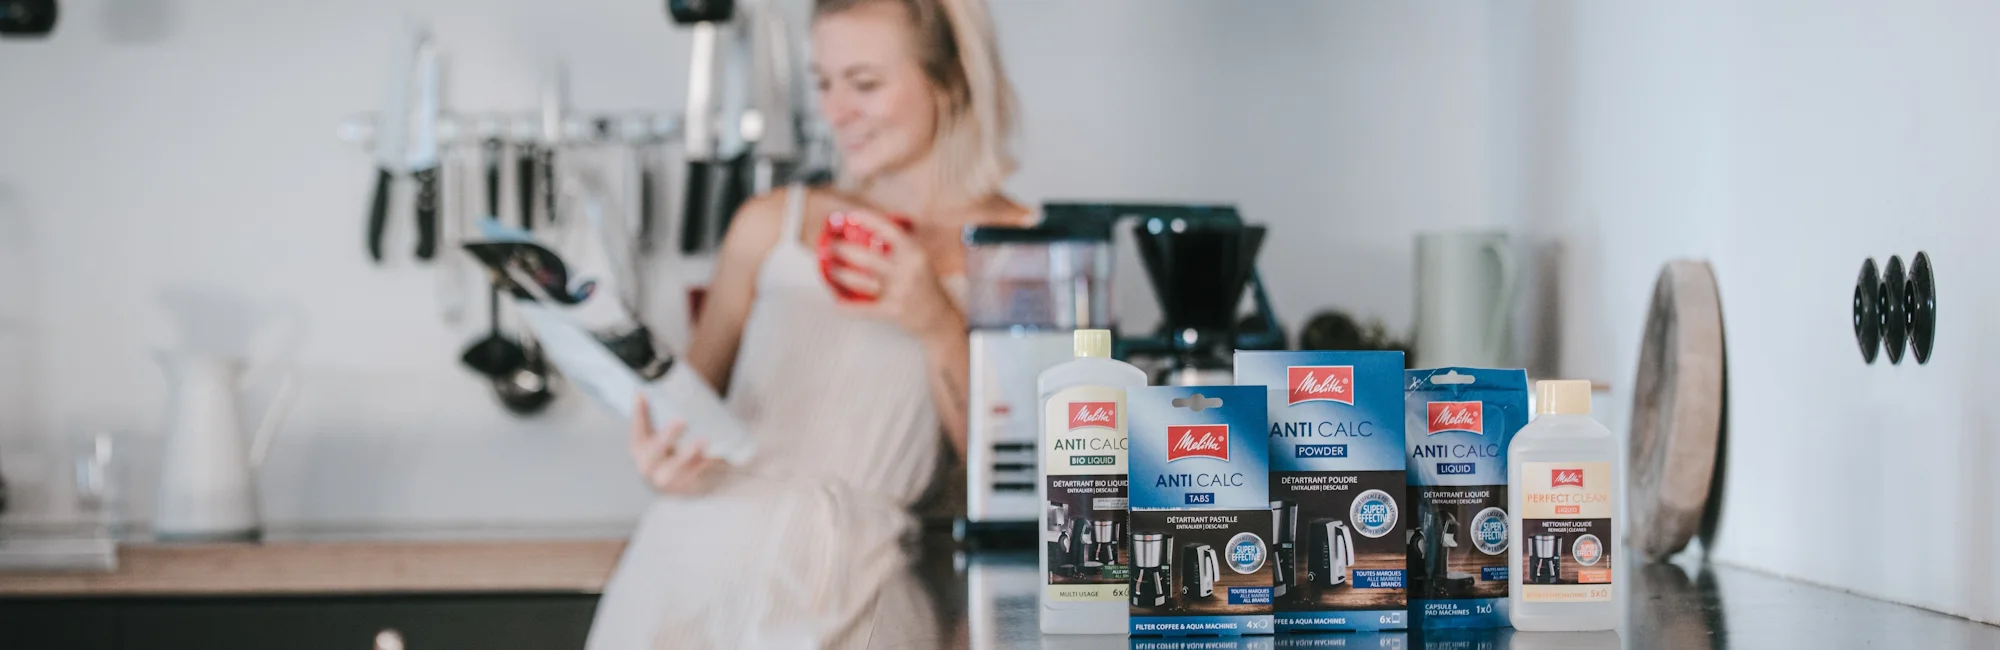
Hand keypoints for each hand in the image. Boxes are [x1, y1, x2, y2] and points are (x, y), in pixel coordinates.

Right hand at [628, 395, 721, 494]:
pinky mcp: (686, 488)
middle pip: (655, 452)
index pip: (637, 432)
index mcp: (640, 451)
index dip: (639, 415)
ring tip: (703, 441)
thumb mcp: (651, 436)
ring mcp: (667, 481)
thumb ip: (645, 417)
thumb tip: (638, 393)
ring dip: (689, 455)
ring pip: (676, 469)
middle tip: (682, 421)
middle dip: (668, 436)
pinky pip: (695, 479)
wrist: (670, 486)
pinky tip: (715, 457)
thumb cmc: (661, 454)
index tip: (642, 396)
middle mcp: (649, 468)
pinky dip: (705, 468)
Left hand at [827, 210, 962, 339]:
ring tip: (831, 268)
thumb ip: (900, 247)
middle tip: (830, 245)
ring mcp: (900, 291)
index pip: (889, 230)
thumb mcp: (920, 260)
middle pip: (867, 257)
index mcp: (915, 253)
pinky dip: (849, 307)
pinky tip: (838, 303)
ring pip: (861, 281)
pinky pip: (865, 309)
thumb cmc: (926, 286)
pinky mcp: (894, 311)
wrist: (940, 318)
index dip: (868, 221)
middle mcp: (908, 270)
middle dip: (842, 249)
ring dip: (840, 274)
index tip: (851, 216)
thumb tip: (869, 232)